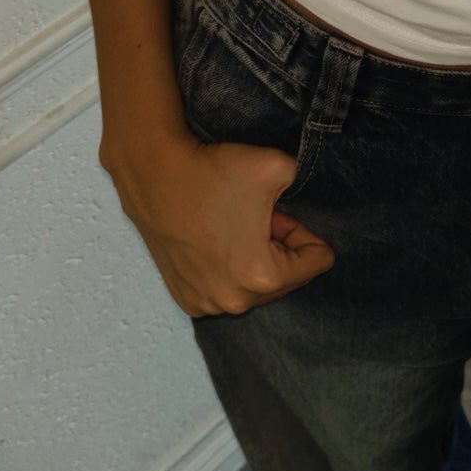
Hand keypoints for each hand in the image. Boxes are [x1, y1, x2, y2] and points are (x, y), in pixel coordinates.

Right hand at [106, 133, 334, 317]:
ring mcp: (205, 304)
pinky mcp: (186, 299)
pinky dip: (227, 269)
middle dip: (279, 248)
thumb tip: (306, 196)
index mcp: (262, 276)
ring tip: (233, 227)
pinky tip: (212, 241)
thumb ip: (306, 183)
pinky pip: (226, 290)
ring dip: (254, 259)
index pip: (317, 262)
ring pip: (256, 286)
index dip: (305, 232)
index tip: (279, 213)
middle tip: (256, 217)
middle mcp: (233, 301)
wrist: (153, 171)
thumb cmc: (212, 171)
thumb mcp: (279, 167)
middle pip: (287, 279)